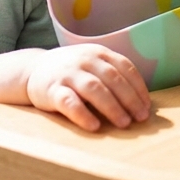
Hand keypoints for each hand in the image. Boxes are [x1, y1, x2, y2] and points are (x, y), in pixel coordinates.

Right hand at [25, 44, 150, 130]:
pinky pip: (69, 102)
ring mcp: (67, 74)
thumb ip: (113, 76)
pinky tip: (94, 126)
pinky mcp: (51, 90)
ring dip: (112, 107)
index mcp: (99, 53)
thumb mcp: (93, 64)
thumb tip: (141, 103)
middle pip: (112, 79)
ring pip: (94, 89)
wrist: (32, 70)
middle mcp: (84, 60)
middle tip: (141, 118)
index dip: (138, 88)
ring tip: (124, 123)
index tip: (147, 106)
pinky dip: (82, 114)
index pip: (125, 68)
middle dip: (129, 99)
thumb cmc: (72, 71)